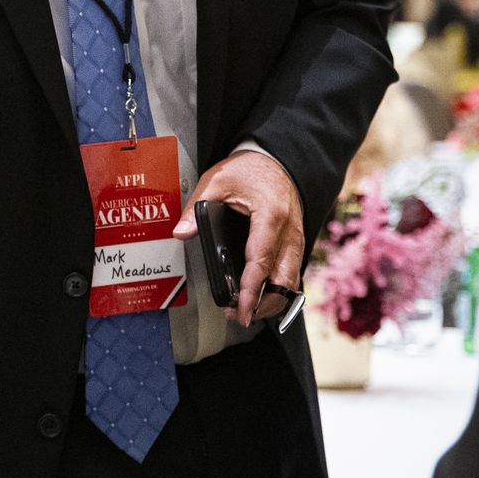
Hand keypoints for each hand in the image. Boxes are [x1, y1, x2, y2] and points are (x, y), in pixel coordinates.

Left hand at [173, 149, 303, 327]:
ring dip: (272, 301)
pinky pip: (292, 273)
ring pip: (291, 281)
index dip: (250, 290)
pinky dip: (279, 290)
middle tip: (240, 317)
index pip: (261, 261)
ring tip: (247, 313)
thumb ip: (197, 207)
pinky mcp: (297, 243)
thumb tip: (181, 232)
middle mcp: (290, 232)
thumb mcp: (217, 181)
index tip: (239, 309)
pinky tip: (261, 299)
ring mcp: (297, 239)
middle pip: (283, 280)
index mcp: (270, 216)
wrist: (278, 160)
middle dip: (264, 304)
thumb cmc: (249, 169)